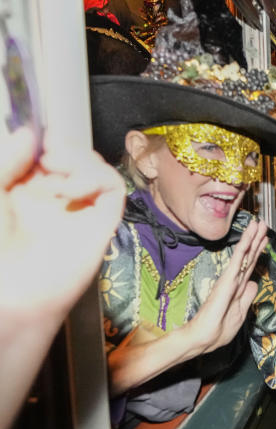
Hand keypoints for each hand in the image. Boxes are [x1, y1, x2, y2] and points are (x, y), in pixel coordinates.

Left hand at [0, 128, 124, 324]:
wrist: (10, 293)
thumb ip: (7, 161)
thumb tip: (31, 134)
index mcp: (21, 195)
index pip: (44, 157)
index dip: (45, 141)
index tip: (38, 135)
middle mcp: (51, 202)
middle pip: (72, 158)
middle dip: (63, 147)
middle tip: (49, 151)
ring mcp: (76, 212)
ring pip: (95, 169)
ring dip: (79, 159)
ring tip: (57, 167)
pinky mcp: (99, 225)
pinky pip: (112, 189)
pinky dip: (96, 177)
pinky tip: (72, 188)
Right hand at [183, 219, 267, 352]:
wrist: (203, 338)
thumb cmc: (219, 329)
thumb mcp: (240, 312)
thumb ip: (247, 297)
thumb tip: (253, 283)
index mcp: (238, 289)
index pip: (250, 266)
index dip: (257, 252)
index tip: (264, 239)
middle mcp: (234, 281)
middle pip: (248, 257)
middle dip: (256, 240)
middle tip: (263, 224)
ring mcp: (230, 280)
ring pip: (243, 256)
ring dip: (251, 239)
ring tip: (259, 225)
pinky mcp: (226, 282)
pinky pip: (237, 263)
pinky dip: (243, 250)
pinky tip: (248, 239)